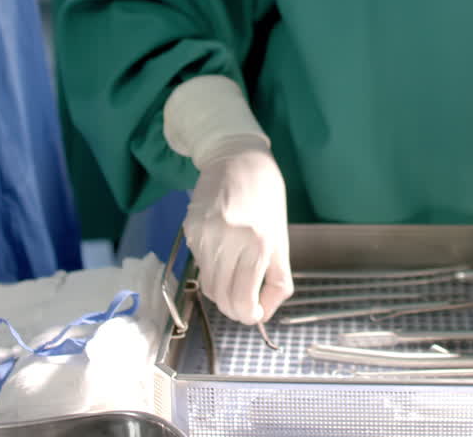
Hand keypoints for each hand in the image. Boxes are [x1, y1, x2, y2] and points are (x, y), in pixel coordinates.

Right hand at [182, 144, 293, 324]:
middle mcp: (229, 240)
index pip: (243, 299)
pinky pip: (199, 264)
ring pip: (208, 285)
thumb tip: (263, 313)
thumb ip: (277, 279)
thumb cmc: (266, 197)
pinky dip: (212, 268)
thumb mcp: (281, 238)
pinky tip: (223, 251)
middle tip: (245, 305)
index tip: (253, 314)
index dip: (248, 315)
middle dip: (234, 308)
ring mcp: (206, 234)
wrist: (237, 157)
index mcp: (258, 243)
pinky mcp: (190, 229)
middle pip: (222, 297)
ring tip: (235, 276)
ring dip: (222, 290)